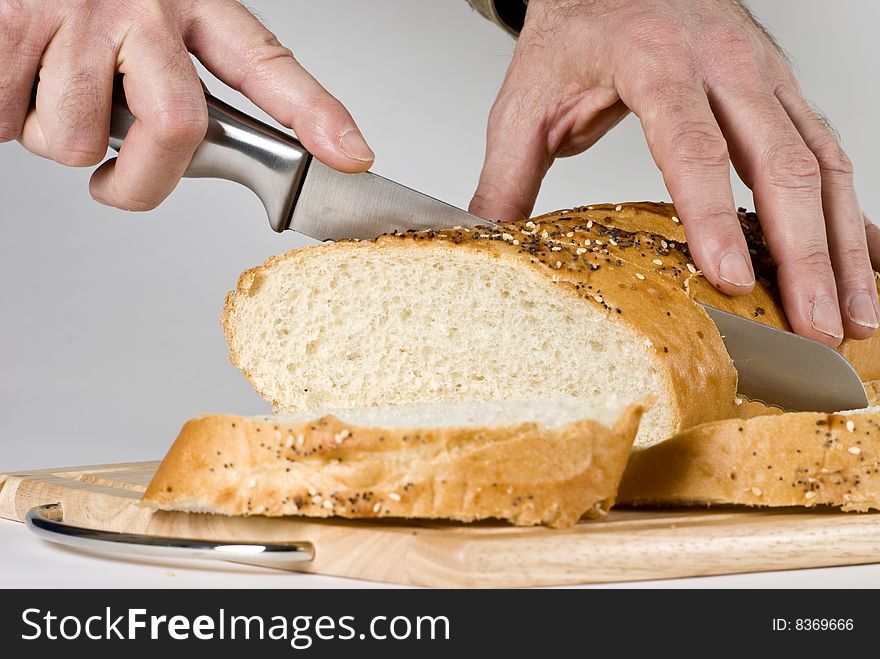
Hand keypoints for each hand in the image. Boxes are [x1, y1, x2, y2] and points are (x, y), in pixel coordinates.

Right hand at [0, 0, 372, 210]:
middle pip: (175, 128)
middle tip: (119, 183)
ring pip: (76, 139)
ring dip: (54, 139)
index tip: (351, 156)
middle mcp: (142, 3)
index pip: (267, 63)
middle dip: (140, 184)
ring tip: (48, 92)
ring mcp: (76, 13)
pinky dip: (6, 120)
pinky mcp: (10, 21)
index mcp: (190, 1)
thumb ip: (179, 76)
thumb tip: (191, 154)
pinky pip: (10, 119)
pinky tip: (14, 78)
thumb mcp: (149, 13)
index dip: (314, 113)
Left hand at [470, 0, 877, 344]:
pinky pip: (829, 151)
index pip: (693, 145)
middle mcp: (725, 62)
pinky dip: (849, 212)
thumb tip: (485, 244)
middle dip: (804, 256)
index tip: (730, 280)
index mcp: (655, 60)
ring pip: (822, 163)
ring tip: (853, 315)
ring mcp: (765, 73)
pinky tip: (860, 262)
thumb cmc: (577, 30)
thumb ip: (506, 175)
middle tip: (813, 329)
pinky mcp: (782, 90)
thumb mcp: (526, 99)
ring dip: (842, 247)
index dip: (713, 217)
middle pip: (782, 163)